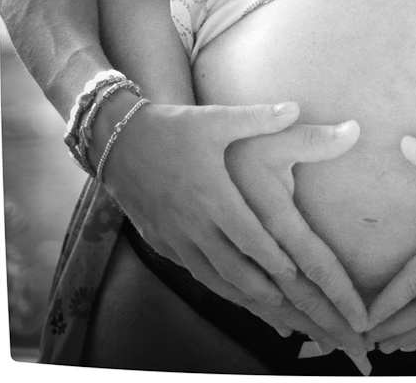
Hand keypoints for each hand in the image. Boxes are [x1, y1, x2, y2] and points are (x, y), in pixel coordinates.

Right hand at [99, 101, 367, 354]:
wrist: (118, 141)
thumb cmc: (174, 128)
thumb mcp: (216, 118)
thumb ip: (258, 117)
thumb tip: (295, 107)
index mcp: (213, 194)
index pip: (249, 236)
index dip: (272, 256)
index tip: (297, 272)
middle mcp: (194, 224)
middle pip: (235, 268)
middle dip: (266, 290)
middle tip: (296, 306)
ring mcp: (176, 238)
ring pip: (215, 278)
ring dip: (246, 295)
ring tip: (275, 308)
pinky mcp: (163, 244)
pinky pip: (196, 274)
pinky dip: (220, 288)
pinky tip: (235, 294)